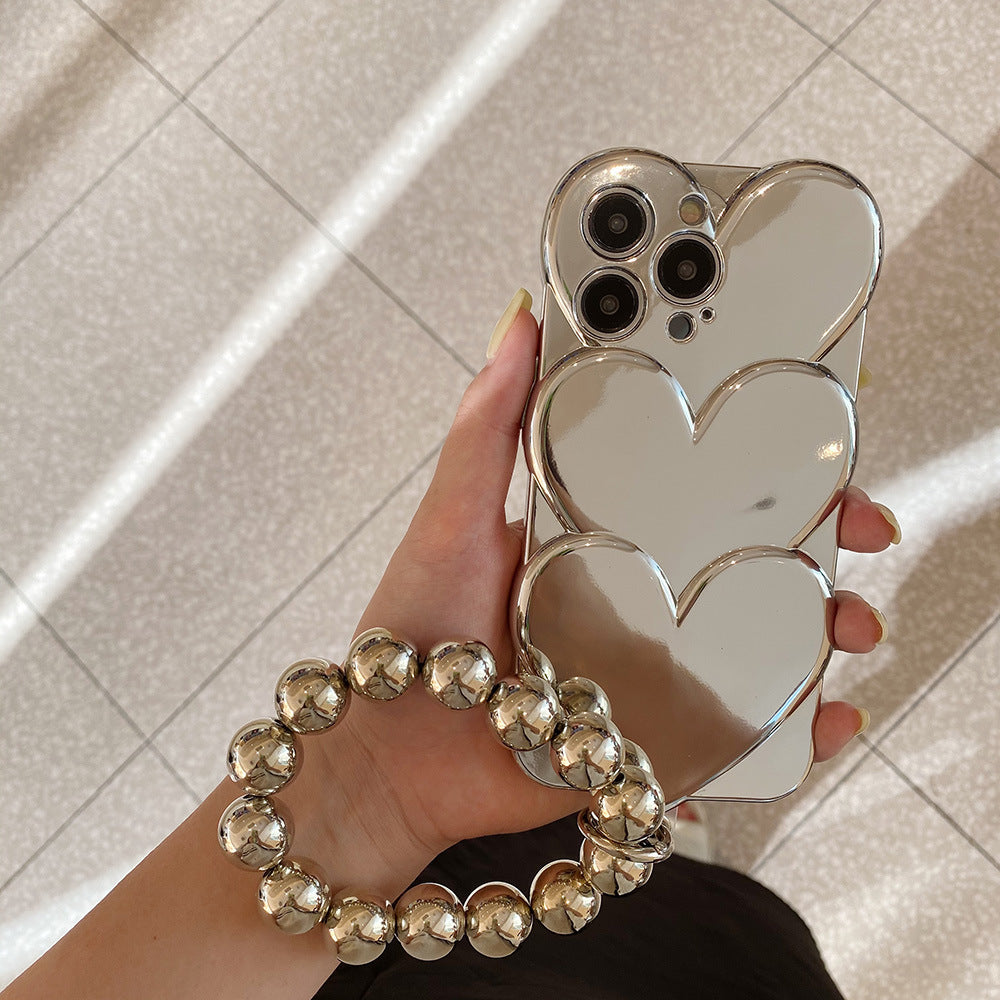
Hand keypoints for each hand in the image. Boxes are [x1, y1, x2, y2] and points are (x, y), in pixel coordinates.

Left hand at [315, 296, 898, 882]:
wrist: (397, 756)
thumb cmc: (417, 626)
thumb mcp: (453, 511)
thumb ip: (490, 424)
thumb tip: (518, 321)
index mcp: (595, 532)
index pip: (692, 482)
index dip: (759, 458)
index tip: (812, 436)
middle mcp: (632, 592)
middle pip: (744, 557)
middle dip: (816, 540)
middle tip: (858, 525)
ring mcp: (650, 665)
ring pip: (758, 638)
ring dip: (821, 626)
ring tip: (850, 624)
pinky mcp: (651, 734)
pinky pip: (740, 729)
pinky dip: (794, 728)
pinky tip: (829, 715)